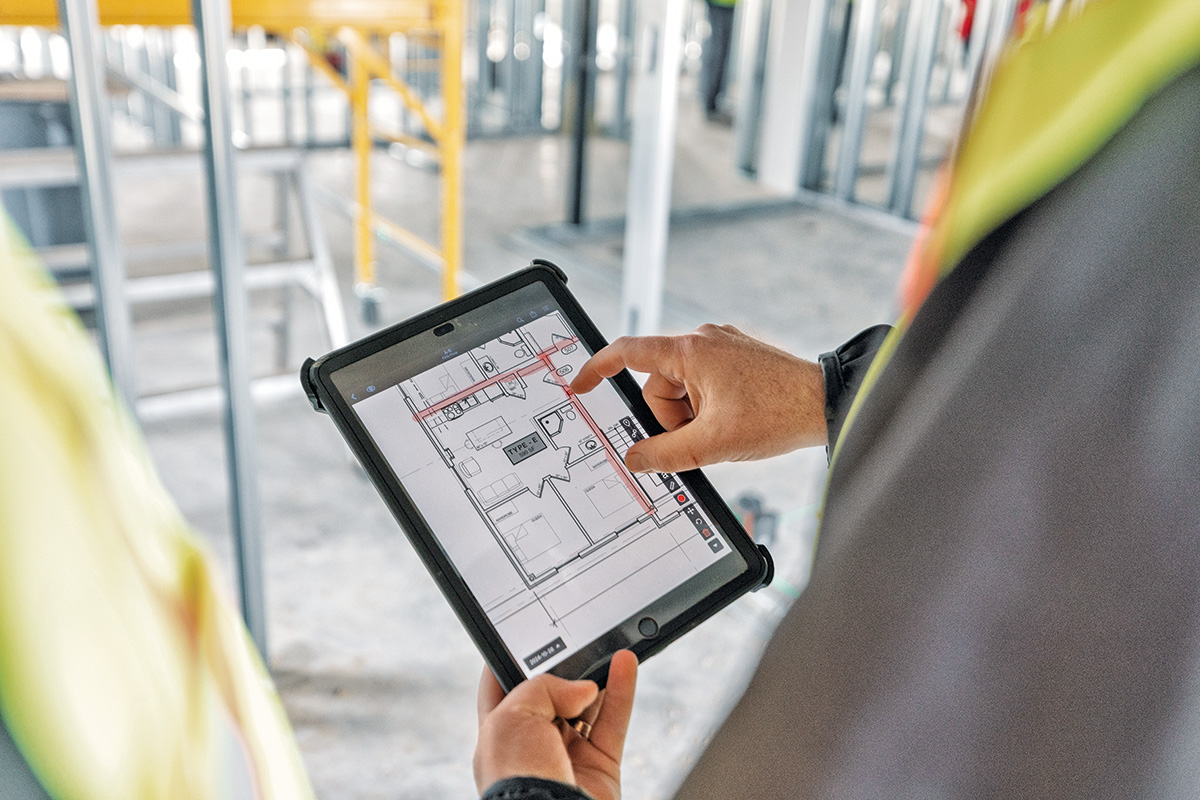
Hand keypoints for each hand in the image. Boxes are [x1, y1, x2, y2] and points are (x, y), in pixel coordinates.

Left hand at [474, 651, 638, 799]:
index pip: (501, 688)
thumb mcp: (511, 717)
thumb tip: (582, 689)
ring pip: (587, 705)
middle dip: (565, 667)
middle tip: (577, 638)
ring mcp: (568, 755)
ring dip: (599, 674)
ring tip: (607, 643)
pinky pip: (614, 721)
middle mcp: (533, 744)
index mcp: (499, 734)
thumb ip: (543, 688)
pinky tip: (625, 663)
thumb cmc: (517, 780)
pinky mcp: (601, 765)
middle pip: (551, 694)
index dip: (512, 659)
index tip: (526, 633)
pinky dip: (622, 690)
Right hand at [570, 324, 825, 472]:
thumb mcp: (713, 444)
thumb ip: (665, 454)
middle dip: (671, 418)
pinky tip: (733, 422)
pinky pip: (703, 385)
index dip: (597, 369)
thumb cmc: (779, 414)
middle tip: (701, 438)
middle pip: (658, 385)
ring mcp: (722, 347)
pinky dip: (707, 408)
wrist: (827, 404)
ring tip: (723, 431)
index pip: (627, 352)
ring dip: (692, 416)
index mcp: (691, 351)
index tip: (580, 385)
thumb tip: (635, 459)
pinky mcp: (737, 358)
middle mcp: (704, 340)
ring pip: (682, 389)